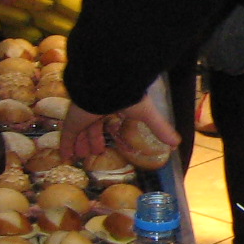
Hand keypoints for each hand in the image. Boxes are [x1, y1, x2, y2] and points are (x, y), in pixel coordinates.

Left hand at [61, 93, 179, 162]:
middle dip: (92, 140)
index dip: (106, 132)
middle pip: (91, 127)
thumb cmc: (128, 95)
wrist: (110, 84)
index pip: (106, 120)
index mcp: (111, 105)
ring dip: (80, 145)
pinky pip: (67, 136)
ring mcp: (81, 114)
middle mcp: (95, 110)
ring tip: (82, 157)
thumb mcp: (147, 114)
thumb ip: (160, 128)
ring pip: (79, 133)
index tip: (107, 141)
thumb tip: (178, 143)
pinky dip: (66, 147)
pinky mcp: (73, 119)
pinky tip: (65, 159)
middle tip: (94, 153)